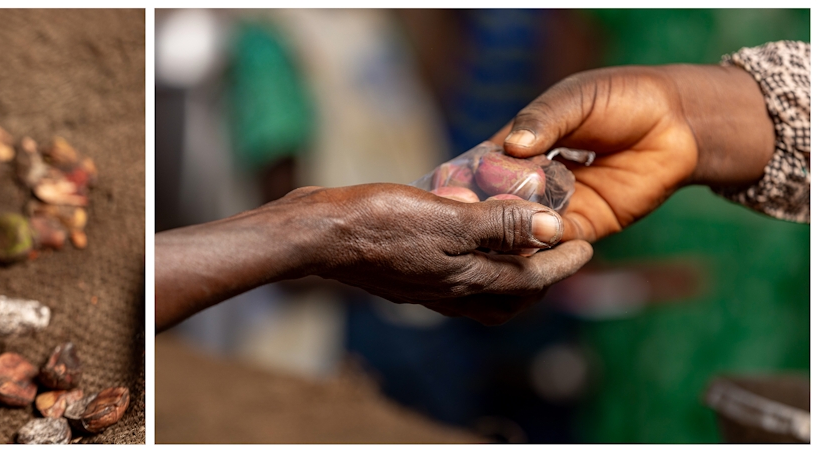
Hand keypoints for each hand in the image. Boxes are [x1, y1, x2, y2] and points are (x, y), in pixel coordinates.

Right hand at [299, 184, 592, 324]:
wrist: (320, 236)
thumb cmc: (379, 222)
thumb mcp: (448, 217)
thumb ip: (501, 224)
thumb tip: (553, 228)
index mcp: (467, 279)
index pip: (531, 279)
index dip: (563, 262)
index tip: (586, 243)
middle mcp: (450, 291)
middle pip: (509, 299)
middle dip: (539, 281)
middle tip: (556, 254)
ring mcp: (425, 286)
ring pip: (480, 292)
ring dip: (506, 276)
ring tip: (516, 249)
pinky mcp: (404, 274)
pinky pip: (452, 278)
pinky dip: (472, 265)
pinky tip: (463, 239)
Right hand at [489, 64, 773, 241]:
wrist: (680, 121)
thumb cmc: (623, 98)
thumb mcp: (576, 99)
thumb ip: (543, 120)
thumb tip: (512, 147)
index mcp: (521, 146)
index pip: (483, 166)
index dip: (467, 179)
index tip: (452, 191)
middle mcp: (533, 179)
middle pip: (498, 202)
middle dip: (486, 212)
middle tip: (473, 220)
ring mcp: (558, 204)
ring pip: (525, 226)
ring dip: (512, 233)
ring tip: (500, 237)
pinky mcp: (587, 225)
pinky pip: (559, 241)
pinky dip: (545, 244)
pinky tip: (534, 244)